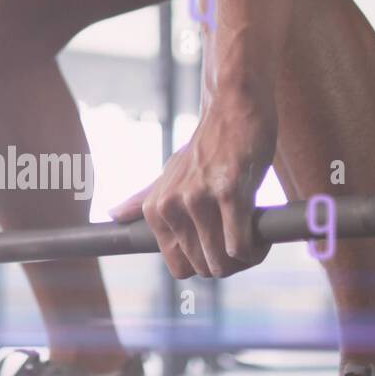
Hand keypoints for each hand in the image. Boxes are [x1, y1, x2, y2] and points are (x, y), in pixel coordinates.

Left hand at [109, 97, 274, 278]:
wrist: (233, 107)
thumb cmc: (208, 145)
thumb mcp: (171, 173)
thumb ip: (145, 198)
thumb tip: (113, 215)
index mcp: (156, 209)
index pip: (180, 268)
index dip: (206, 264)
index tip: (223, 247)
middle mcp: (171, 207)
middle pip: (204, 268)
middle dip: (230, 263)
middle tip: (245, 239)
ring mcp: (198, 200)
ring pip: (222, 263)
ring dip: (245, 258)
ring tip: (255, 234)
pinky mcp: (229, 192)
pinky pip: (240, 246)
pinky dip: (255, 249)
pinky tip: (261, 231)